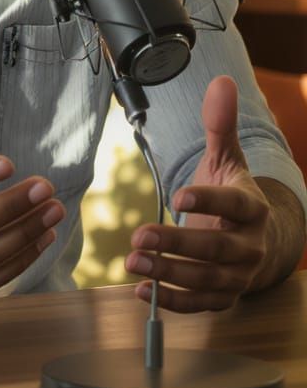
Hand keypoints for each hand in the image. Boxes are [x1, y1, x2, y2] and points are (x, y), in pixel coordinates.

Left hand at [125, 74, 271, 312]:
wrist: (256, 240)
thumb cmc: (232, 195)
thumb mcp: (226, 159)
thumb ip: (220, 124)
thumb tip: (221, 82)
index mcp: (252, 207)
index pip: (235, 205)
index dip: (209, 201)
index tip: (178, 196)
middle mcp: (250, 245)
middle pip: (216, 248)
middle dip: (177, 243)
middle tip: (138, 234)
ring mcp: (238, 275)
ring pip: (206, 279)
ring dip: (168, 273)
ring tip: (131, 261)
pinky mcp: (224, 298)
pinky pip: (200, 304)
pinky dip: (171, 301)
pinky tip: (140, 291)